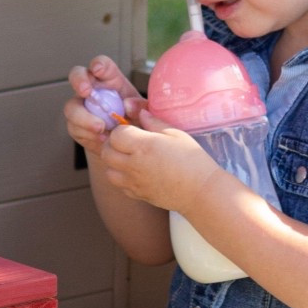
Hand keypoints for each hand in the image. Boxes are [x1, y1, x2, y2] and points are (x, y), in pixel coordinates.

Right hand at [63, 56, 145, 155]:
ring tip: (101, 128)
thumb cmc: (135, 123)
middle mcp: (93, 90)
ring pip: (72, 106)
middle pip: (77, 75)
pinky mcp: (76, 125)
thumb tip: (127, 104)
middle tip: (86, 91)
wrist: (125, 147)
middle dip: (79, 81)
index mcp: (111, 81)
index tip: (99, 69)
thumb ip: (141, 107)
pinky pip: (74, 127)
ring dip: (84, 117)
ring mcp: (82, 107)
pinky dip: (87, 134)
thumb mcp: (144, 113)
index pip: (102, 65)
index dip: (99, 64)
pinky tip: (101, 139)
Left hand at [100, 112, 225, 215]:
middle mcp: (133, 165)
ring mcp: (134, 182)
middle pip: (106, 152)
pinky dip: (122, 178)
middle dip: (112, 144)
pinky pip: (119, 185)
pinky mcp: (137, 195)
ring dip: (114, 162)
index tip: (131, 130)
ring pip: (108, 171)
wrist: (201, 191)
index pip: (116, 134)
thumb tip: (140, 112)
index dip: (121, 130)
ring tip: (128, 158)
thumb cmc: (193, 160)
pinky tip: (136, 172)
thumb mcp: (176, 134)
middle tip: (126, 142)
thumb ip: (154, 122)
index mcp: (143, 146)